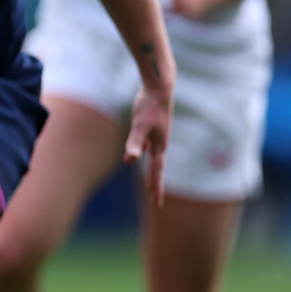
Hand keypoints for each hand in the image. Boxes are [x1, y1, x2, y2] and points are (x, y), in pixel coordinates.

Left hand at [125, 82, 172, 204]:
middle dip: (156, 183)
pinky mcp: (154, 126)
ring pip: (155, 156)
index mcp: (159, 146)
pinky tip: (143, 148)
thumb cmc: (149, 107)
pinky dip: (147, 151)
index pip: (157, 172)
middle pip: (158, 168)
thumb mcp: (140, 126)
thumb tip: (129, 160)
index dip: (155, 187)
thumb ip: (135, 143)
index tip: (156, 203)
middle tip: (155, 199)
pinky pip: (150, 144)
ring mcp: (158, 134)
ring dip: (154, 169)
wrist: (160, 88)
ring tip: (153, 179)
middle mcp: (160, 143)